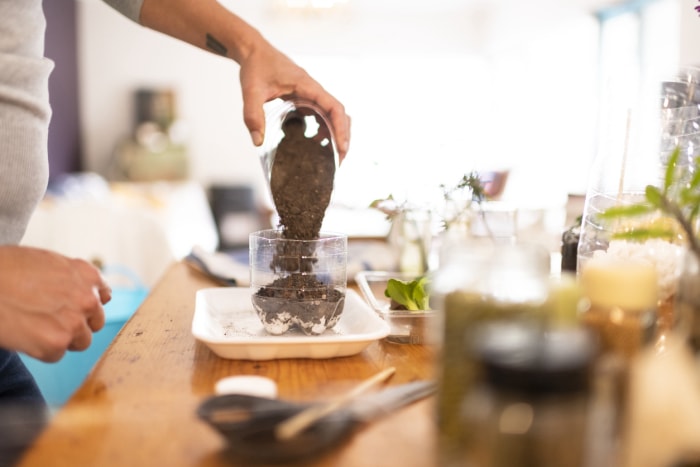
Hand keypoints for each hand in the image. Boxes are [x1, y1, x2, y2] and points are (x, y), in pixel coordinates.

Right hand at [0, 246, 111, 361]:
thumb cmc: (4, 269)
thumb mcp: (46, 260)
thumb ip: (74, 276)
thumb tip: (98, 292)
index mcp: (87, 275)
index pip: (103, 295)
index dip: (85, 305)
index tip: (73, 308)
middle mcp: (87, 298)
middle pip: (95, 322)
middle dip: (75, 323)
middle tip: (47, 319)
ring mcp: (74, 322)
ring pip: (81, 341)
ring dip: (61, 338)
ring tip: (34, 326)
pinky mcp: (57, 343)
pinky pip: (56, 354)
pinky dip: (41, 350)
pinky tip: (23, 334)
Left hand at [238, 38, 350, 161]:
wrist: (253, 51)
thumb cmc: (255, 66)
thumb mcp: (251, 91)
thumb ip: (253, 116)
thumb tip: (258, 142)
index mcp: (307, 86)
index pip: (334, 108)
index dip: (341, 129)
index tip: (342, 148)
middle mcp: (313, 89)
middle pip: (339, 114)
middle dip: (343, 136)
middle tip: (339, 160)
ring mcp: (310, 93)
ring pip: (333, 114)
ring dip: (335, 133)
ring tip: (330, 155)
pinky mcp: (304, 96)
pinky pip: (321, 113)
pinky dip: (324, 128)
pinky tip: (315, 140)